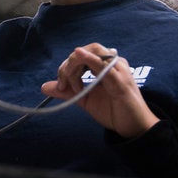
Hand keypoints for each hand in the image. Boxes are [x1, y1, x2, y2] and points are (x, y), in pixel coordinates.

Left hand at [41, 43, 159, 138]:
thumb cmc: (113, 111)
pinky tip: (79, 55)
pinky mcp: (120, 81)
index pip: (83, 54)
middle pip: (88, 49)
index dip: (67, 65)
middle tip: (63, 84)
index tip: (61, 85)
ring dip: (76, 65)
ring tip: (71, 84)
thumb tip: (45, 86)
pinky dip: (91, 59)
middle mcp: (113, 63)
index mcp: (105, 65)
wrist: (133, 127)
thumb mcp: (85, 99)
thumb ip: (67, 91)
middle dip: (70, 64)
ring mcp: (118, 70)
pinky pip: (104, 66)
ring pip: (94, 53)